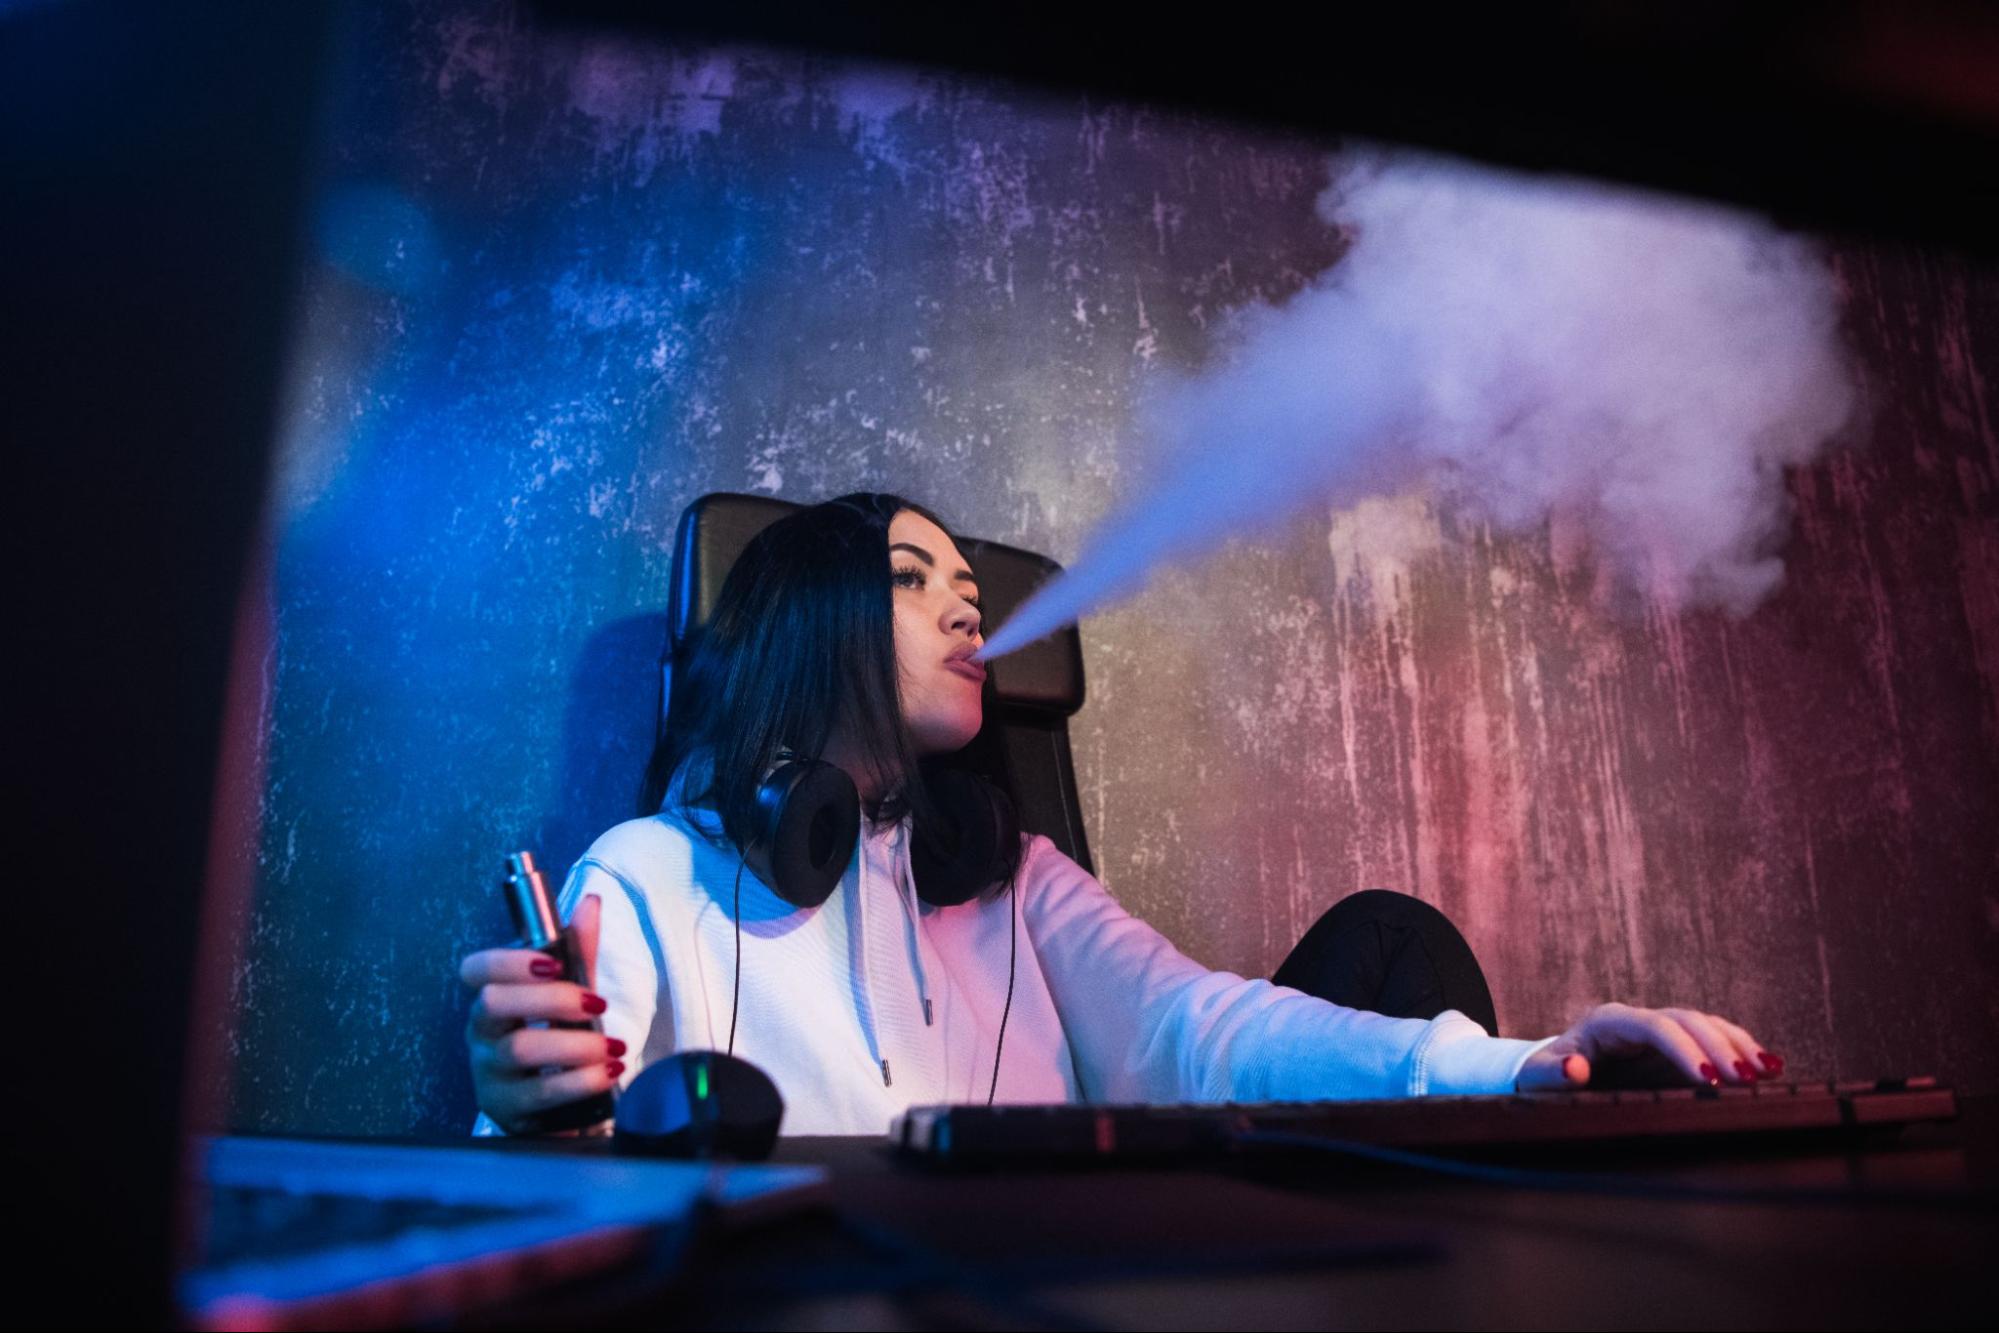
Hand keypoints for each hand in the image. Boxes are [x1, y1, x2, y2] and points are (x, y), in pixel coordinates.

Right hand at [460, 894, 622, 1134]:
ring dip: (575, 1044)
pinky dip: (579, 1080)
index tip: (552, 963)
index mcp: (494, 999)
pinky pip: (538, 1093)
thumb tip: (590, 902)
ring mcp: (488, 1074)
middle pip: (493, 1002)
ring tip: (613, 1047)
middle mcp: (482, 1034)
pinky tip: (607, 1072)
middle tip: (598, 1005)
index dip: (508, 961)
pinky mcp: (504, 1111)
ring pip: (518, 1048)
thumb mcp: (574, 997)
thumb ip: (579, 953)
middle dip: (552, 999)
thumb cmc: (562, 1048)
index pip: (475, 970)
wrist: (567, 1111)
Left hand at [1515, 1002, 1782, 1091]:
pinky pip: (1712, 1041)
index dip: (1684, 1049)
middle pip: (1688, 1021)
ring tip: (1770, 1072)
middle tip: (1748, 1080)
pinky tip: (1768, 1068)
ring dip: (1739, 1045)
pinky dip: (1739, 1049)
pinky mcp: (1674, 1048)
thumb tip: (1575, 1069)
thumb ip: (1553, 1073)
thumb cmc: (1543, 1076)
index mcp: (1608, 1022)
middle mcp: (1638, 1021)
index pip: (1654, 1027)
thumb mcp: (1538, 1078)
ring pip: (1706, 1025)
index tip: (1708, 1079)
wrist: (1550, 1075)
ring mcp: (1658, 1032)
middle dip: (1720, 1047)